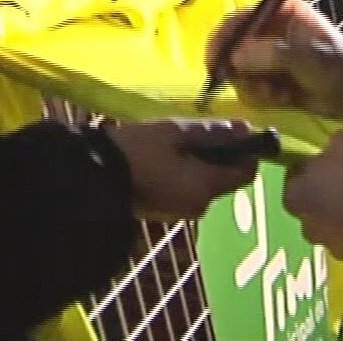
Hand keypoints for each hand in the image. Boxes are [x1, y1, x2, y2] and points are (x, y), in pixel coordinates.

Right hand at [105, 119, 260, 220]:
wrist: (94, 179)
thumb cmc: (137, 152)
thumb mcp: (175, 133)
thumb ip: (212, 132)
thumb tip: (244, 129)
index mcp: (207, 187)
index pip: (247, 173)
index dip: (248, 151)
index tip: (235, 130)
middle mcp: (201, 206)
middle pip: (225, 177)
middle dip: (219, 154)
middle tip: (196, 130)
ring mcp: (182, 212)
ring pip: (205, 183)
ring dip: (199, 162)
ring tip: (175, 141)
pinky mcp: (165, 212)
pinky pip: (187, 189)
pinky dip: (184, 173)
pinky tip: (163, 157)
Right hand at [207, 0, 342, 119]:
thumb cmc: (338, 65)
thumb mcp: (306, 56)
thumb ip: (270, 55)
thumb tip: (235, 58)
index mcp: (276, 11)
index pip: (236, 21)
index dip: (222, 41)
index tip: (216, 65)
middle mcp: (266, 31)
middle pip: (230, 49)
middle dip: (241, 72)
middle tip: (260, 85)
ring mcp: (266, 56)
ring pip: (238, 74)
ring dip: (255, 88)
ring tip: (279, 92)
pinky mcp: (268, 79)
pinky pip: (249, 89)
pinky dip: (263, 97)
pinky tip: (283, 98)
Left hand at [283, 128, 342, 266]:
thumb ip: (331, 147)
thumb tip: (332, 152)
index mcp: (297, 196)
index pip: (293, 179)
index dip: (310, 168)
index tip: (325, 161)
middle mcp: (308, 227)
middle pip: (312, 208)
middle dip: (325, 196)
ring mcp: (334, 248)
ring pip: (335, 227)